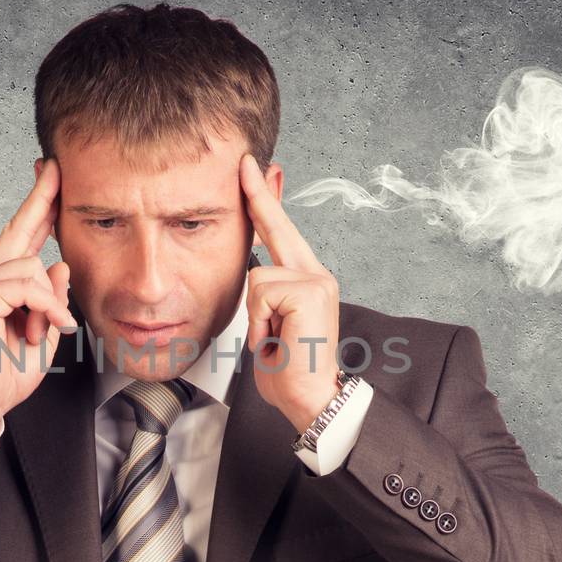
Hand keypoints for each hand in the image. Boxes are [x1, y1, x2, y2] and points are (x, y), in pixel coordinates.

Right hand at [0, 157, 76, 441]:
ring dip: (49, 301)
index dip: (41, 206)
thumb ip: (53, 299)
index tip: (53, 178)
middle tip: (55, 169)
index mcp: (3, 282)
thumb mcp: (44, 332)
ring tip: (49, 330)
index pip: (24, 236)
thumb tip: (59, 265)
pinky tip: (48, 328)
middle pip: (18, 227)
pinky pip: (23, 285)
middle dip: (41, 197)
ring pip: (30, 265)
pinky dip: (44, 306)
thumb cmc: (6, 372)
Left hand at [238, 154, 341, 432]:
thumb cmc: (288, 370)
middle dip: (259, 196)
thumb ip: (263, 296)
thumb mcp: (268, 325)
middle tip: (244, 162)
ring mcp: (316, 281)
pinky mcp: (309, 291)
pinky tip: (275, 340)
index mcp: (307, 279)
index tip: (252, 170)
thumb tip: (251, 273)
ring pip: (257, 276)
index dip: (265, 200)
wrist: (310, 398)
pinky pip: (261, 293)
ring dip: (254, 315)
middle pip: (277, 227)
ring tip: (271, 338)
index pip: (281, 233)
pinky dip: (258, 322)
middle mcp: (316, 274)